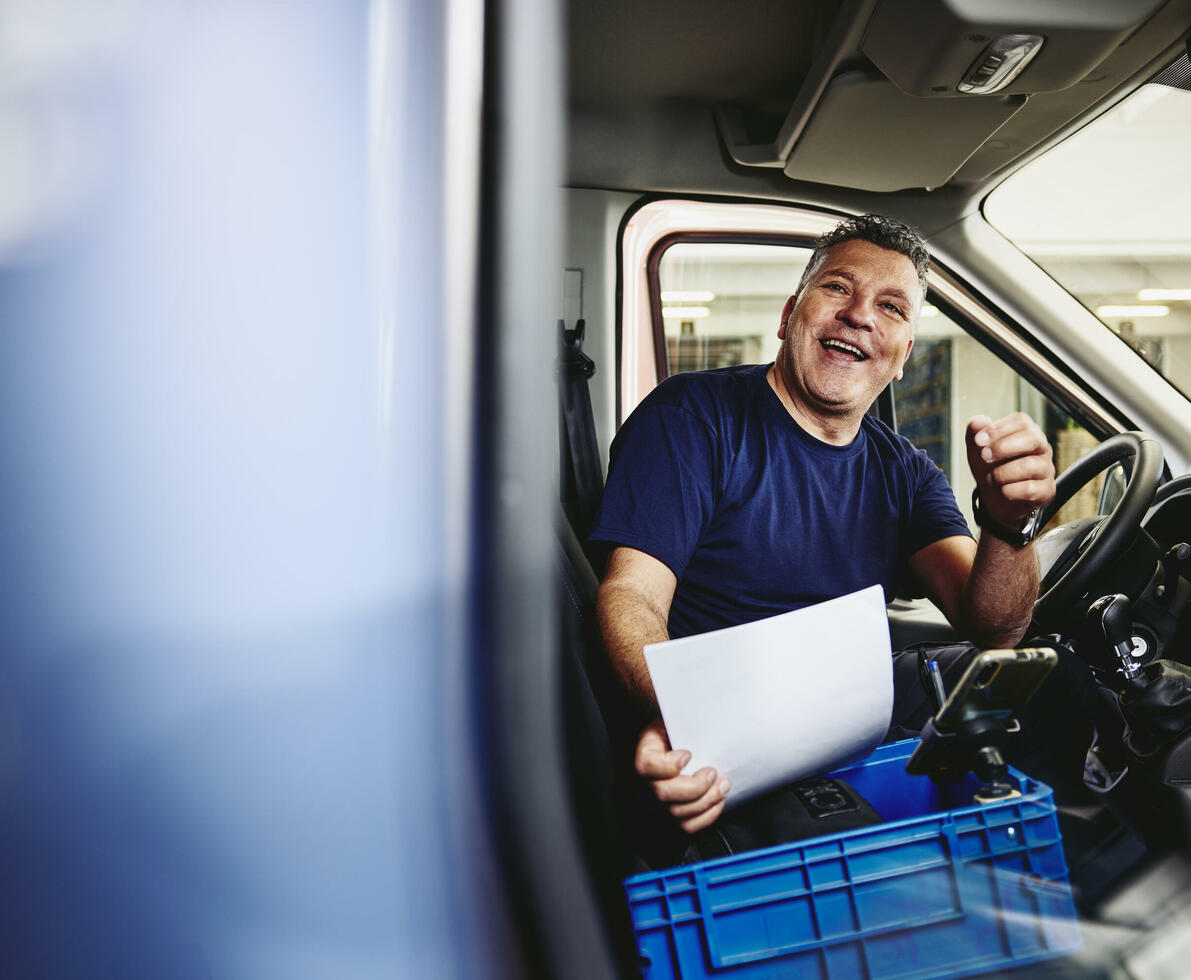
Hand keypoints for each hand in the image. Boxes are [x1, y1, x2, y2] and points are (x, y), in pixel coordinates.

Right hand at [634, 717, 729, 832]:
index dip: (669, 765)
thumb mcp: (678, 718)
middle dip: (695, 787)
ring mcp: (659, 801)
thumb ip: (686, 718)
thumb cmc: (681, 730)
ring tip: (722, 785)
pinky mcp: (674, 814)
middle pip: (664, 793)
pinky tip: (718, 799)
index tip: (688, 753)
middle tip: (713, 773)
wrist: (681, 741)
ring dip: (706, 801)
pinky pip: (689, 826)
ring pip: (678, 813)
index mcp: (645, 754)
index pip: (647, 766)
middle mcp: (646, 781)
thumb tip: (706, 703)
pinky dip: (707, 815)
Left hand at [966, 413, 1055, 529]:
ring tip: (992, 478)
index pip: (1022, 421)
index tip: (979, 441)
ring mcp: (1047, 469)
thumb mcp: (977, 448)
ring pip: (1029, 466)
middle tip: (984, 457)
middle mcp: (1041, 448)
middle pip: (1032, 439)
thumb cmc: (990, 467)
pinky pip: (1030, 489)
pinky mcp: (1047, 491)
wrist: (994, 499)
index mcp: (1027, 432)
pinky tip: (1003, 491)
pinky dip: (1009, 491)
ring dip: (1002, 473)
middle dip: (1002, 447)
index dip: (998, 430)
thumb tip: (978, 422)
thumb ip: (975, 432)